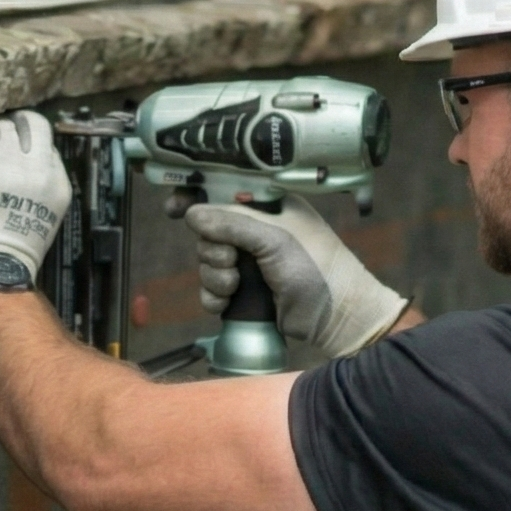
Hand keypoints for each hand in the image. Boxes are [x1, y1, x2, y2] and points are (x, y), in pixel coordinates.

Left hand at [0, 110, 71, 305]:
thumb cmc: (11, 250)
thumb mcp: (44, 215)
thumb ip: (41, 183)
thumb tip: (24, 158)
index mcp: (56, 182)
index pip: (46, 140)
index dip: (27, 140)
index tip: (14, 147)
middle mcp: (36, 169)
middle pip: (25, 124)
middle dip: (8, 131)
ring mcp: (6, 165)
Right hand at [186, 196, 407, 359]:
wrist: (335, 318)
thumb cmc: (318, 270)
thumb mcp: (276, 239)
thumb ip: (233, 224)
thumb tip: (192, 215)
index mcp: (268, 207)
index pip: (224, 192)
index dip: (197, 197)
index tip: (175, 206)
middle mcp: (256, 231)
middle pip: (208, 231)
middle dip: (212, 250)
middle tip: (231, 261)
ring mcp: (249, 262)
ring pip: (207, 262)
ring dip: (215, 277)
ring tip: (237, 286)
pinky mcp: (244, 292)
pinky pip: (211, 290)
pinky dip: (214, 297)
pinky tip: (227, 303)